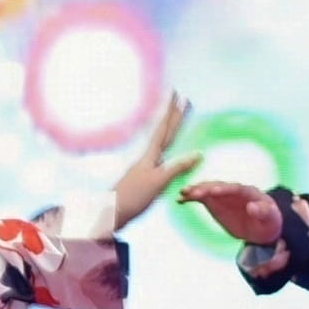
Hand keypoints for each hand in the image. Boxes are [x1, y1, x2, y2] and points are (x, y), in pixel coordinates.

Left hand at [107, 94, 198, 225]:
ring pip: (163, 142)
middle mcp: (148, 157)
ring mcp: (145, 166)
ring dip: (171, 130)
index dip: (171, 111)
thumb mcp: (158, 181)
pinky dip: (169, 150)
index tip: (177, 94)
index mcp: (150, 155)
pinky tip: (168, 152)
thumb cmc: (133, 197)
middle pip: (164, 131)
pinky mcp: (145, 178)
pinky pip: (162, 157)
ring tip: (177, 119)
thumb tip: (198, 153)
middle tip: (181, 98)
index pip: (164, 128)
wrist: (110, 214)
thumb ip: (177, 167)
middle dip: (174, 115)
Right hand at [178, 179, 284, 246]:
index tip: (214, 191)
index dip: (225, 189)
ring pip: (208, 190)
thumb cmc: (268, 221)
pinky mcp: (214, 202)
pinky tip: (180, 200)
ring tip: (183, 193)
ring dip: (196, 190)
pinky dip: (191, 197)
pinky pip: (201, 198)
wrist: (260, 227)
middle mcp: (233, 190)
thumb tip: (252, 207)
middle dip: (207, 188)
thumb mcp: (270, 218)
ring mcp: (222, 195)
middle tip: (194, 192)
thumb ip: (263, 212)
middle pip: (219, 186)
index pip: (236, 188)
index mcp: (249, 192)